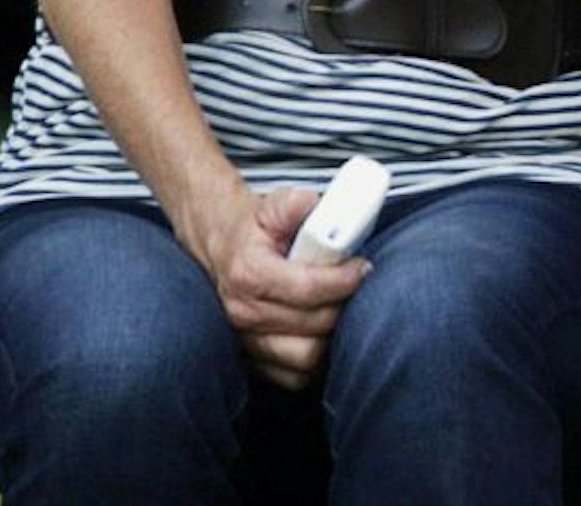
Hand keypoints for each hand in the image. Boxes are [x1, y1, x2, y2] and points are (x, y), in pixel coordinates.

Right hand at [188, 183, 368, 388]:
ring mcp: (244, 340)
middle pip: (312, 325)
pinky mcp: (251, 359)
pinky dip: (316, 362)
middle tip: (358, 287)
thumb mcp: (272, 204)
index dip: (344, 280)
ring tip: (343, 310)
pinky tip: (326, 334)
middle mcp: (242, 312)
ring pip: (305, 357)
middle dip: (344, 306)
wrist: (217, 246)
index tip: (363, 267)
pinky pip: (293, 377)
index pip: (307, 288)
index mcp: (249, 274)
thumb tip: (314, 205)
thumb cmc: (251, 227)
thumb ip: (295, 204)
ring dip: (332, 337)